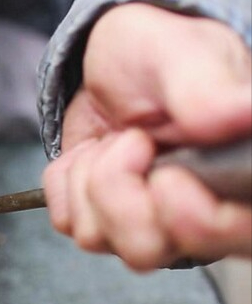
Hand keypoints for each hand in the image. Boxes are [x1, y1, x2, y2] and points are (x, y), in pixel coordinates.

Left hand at [42, 3, 251, 270]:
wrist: (116, 59)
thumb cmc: (162, 54)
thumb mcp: (185, 54)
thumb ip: (209, 90)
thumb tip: (242, 115)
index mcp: (240, 176)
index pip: (236, 235)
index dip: (193, 220)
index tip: (167, 175)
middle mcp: (202, 213)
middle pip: (148, 249)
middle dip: (119, 188)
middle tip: (135, 139)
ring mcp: (149, 225)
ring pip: (99, 238)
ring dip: (92, 176)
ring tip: (119, 138)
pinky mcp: (103, 224)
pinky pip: (68, 222)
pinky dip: (67, 180)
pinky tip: (95, 152)